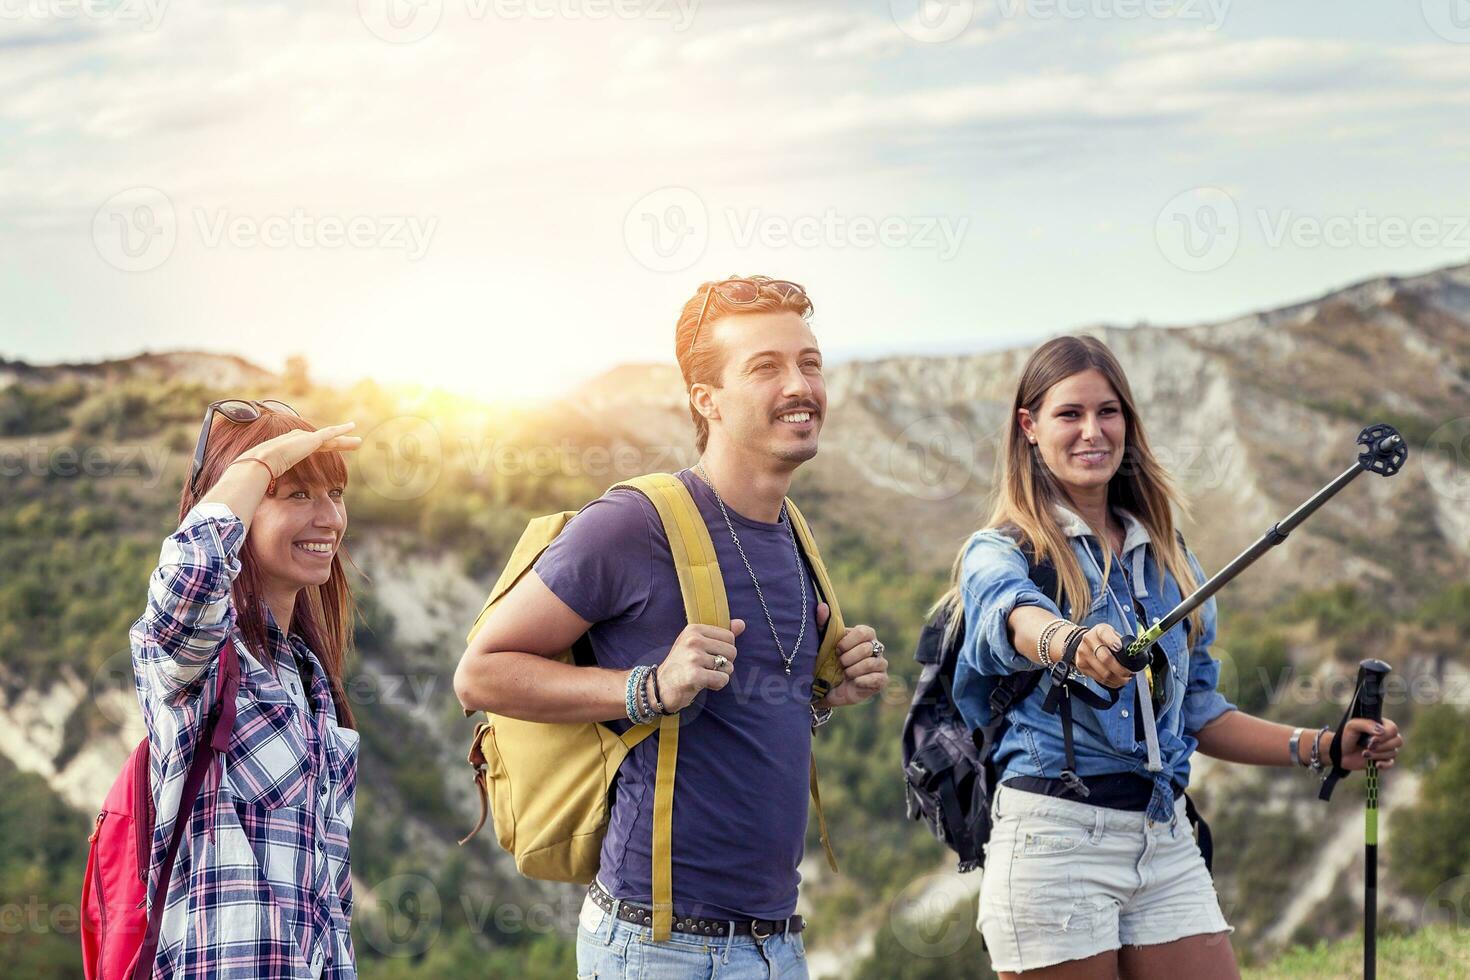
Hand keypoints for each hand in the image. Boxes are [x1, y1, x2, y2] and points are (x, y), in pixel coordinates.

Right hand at [244, 422, 361, 476]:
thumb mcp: (270, 476)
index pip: (313, 447)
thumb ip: (269, 481)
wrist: (263, 461)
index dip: (324, 447)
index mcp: (291, 447)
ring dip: (345, 439)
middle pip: (325, 442)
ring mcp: (305, 438)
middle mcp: (299, 439)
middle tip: (352, 444)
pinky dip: (342, 429)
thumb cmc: (262, 471)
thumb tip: (261, 492)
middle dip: (339, 443)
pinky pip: (331, 433)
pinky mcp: (311, 439)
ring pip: (331, 438)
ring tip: (358, 442)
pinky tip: (352, 427)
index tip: (332, 448)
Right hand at [653, 619, 744, 711]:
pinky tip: (703, 684)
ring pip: (728, 667)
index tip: (708, 656)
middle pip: (732, 651)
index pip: (729, 636)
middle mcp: (693, 640)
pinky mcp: (695, 675)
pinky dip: (717, 685)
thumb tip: (741, 623)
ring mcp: (693, 658)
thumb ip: (720, 634)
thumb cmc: (681, 665)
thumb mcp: (696, 644)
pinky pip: (722, 679)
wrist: (659, 687)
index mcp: (694, 629)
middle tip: (706, 668)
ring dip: (720, 675)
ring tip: (703, 675)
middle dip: (724, 663)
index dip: (724, 650)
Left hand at [813, 603, 888, 707]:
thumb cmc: (828, 661)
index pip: (864, 632)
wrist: (829, 688)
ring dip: (852, 670)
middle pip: (867, 649)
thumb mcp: (823, 643)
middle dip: (848, 658)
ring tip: (845, 673)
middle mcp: (876, 647)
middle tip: (840, 664)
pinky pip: (876, 679)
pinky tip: (854, 682)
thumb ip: (822, 624)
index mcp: (864, 634)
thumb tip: (822, 606)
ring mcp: (881, 663)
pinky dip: (861, 681)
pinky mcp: (882, 680)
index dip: (848, 642)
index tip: (837, 650)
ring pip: (871, 663)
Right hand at [1067, 623, 1133, 689]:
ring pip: (1103, 673)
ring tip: (1125, 678)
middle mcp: (1088, 641)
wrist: (1083, 643)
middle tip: (1129, 672)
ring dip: (1118, 678)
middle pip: (1105, 658)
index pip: (1105, 634)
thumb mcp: (1112, 634)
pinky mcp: (1081, 666)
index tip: (1119, 648)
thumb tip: (1134, 655)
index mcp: (1099, 630)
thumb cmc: (1103, 640)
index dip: (1112, 641)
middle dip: (1120, 669)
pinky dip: (1111, 682)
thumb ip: (1122, 642)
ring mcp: (1083, 654)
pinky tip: (1117, 681)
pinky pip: (1099, 679)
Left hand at [1331, 717, 1402, 770]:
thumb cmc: (1347, 736)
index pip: (1393, 729)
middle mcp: (1387, 737)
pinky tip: (1375, 764)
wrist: (1340, 752)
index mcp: (1382, 725)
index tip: (1371, 739)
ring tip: (1364, 753)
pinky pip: (1391, 763)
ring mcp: (1386, 749)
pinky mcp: (1383, 761)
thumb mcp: (1352, 726)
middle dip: (1382, 746)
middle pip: (1398, 741)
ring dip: (1377, 754)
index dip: (1385, 735)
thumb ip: (1367, 724)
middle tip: (1367, 746)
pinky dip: (1384, 764)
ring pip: (1393, 753)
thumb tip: (1381, 731)